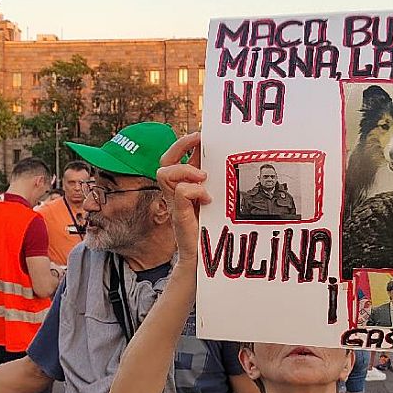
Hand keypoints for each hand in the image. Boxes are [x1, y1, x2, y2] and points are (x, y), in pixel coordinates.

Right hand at [156, 132, 208, 264]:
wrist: (206, 257)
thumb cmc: (213, 228)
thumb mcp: (217, 198)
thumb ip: (216, 180)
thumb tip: (228, 157)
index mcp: (185, 185)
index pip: (174, 157)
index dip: (183, 142)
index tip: (201, 135)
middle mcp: (175, 192)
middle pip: (164, 160)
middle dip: (180, 145)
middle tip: (199, 142)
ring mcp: (174, 202)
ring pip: (165, 172)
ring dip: (186, 170)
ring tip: (204, 180)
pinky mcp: (179, 214)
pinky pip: (180, 192)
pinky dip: (195, 191)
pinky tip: (208, 200)